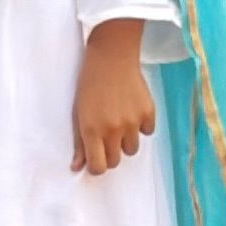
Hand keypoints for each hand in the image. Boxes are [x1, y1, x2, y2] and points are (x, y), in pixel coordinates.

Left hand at [72, 19, 154, 175]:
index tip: (96, 159)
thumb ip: (79, 142)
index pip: (99, 167)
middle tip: (106, 135)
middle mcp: (113, 129)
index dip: (97, 166)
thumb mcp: (78, 113)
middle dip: (110, 153)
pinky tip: (131, 109)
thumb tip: (77, 167)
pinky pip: (147, 132)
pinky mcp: (148, 112)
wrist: (111, 57)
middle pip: (116, 161)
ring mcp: (133, 121)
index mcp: (92, 130)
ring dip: (125, 140)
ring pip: (132, 149)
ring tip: (118, 120)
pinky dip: (141, 125)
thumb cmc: (90, 84)